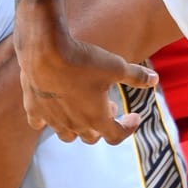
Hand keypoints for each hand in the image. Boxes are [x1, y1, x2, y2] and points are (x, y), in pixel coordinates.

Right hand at [17, 26, 157, 146]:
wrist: (45, 50)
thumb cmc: (83, 60)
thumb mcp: (116, 66)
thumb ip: (136, 76)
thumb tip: (155, 80)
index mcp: (96, 119)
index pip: (116, 136)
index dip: (128, 128)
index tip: (134, 117)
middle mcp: (74, 124)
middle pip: (91, 137)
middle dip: (103, 124)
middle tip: (108, 106)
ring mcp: (52, 119)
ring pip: (66, 135)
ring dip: (77, 127)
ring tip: (82, 108)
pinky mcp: (33, 108)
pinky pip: (39, 123)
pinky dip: (47, 120)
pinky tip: (52, 109)